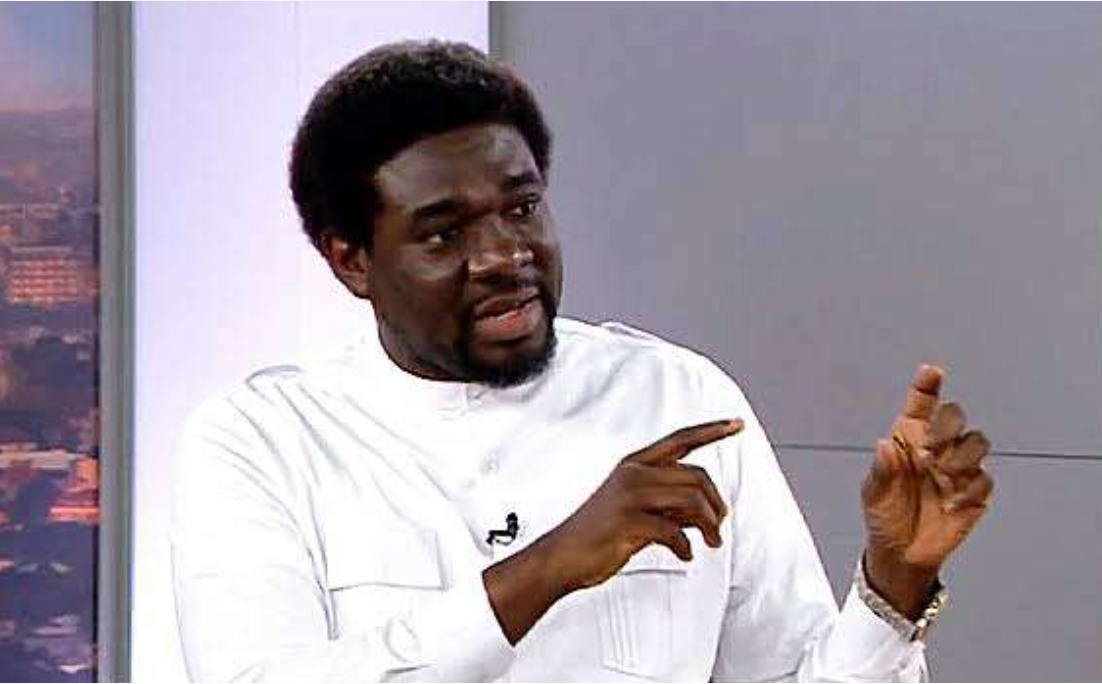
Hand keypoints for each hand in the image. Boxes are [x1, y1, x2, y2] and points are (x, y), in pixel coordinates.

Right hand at [485, 419, 741, 643]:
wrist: (564, 555)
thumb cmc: (601, 533)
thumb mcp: (637, 508)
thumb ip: (669, 503)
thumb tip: (706, 511)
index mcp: (635, 464)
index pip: (681, 439)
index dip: (712, 430)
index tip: (737, 424)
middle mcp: (633, 473)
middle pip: (696, 475)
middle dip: (716, 504)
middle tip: (718, 528)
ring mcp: (629, 496)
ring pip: (691, 499)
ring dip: (709, 525)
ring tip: (710, 543)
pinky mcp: (627, 521)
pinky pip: (673, 531)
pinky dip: (686, 547)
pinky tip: (685, 555)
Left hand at [861, 364, 993, 615]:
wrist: (901, 554)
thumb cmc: (884, 515)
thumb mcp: (873, 493)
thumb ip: (881, 469)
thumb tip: (885, 444)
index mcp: (908, 439)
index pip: (921, 405)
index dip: (927, 386)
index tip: (931, 371)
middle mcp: (936, 448)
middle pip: (954, 417)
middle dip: (947, 426)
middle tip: (928, 451)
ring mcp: (957, 469)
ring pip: (977, 442)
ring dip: (962, 454)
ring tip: (942, 474)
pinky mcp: (974, 493)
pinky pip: (984, 479)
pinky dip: (970, 487)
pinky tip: (951, 502)